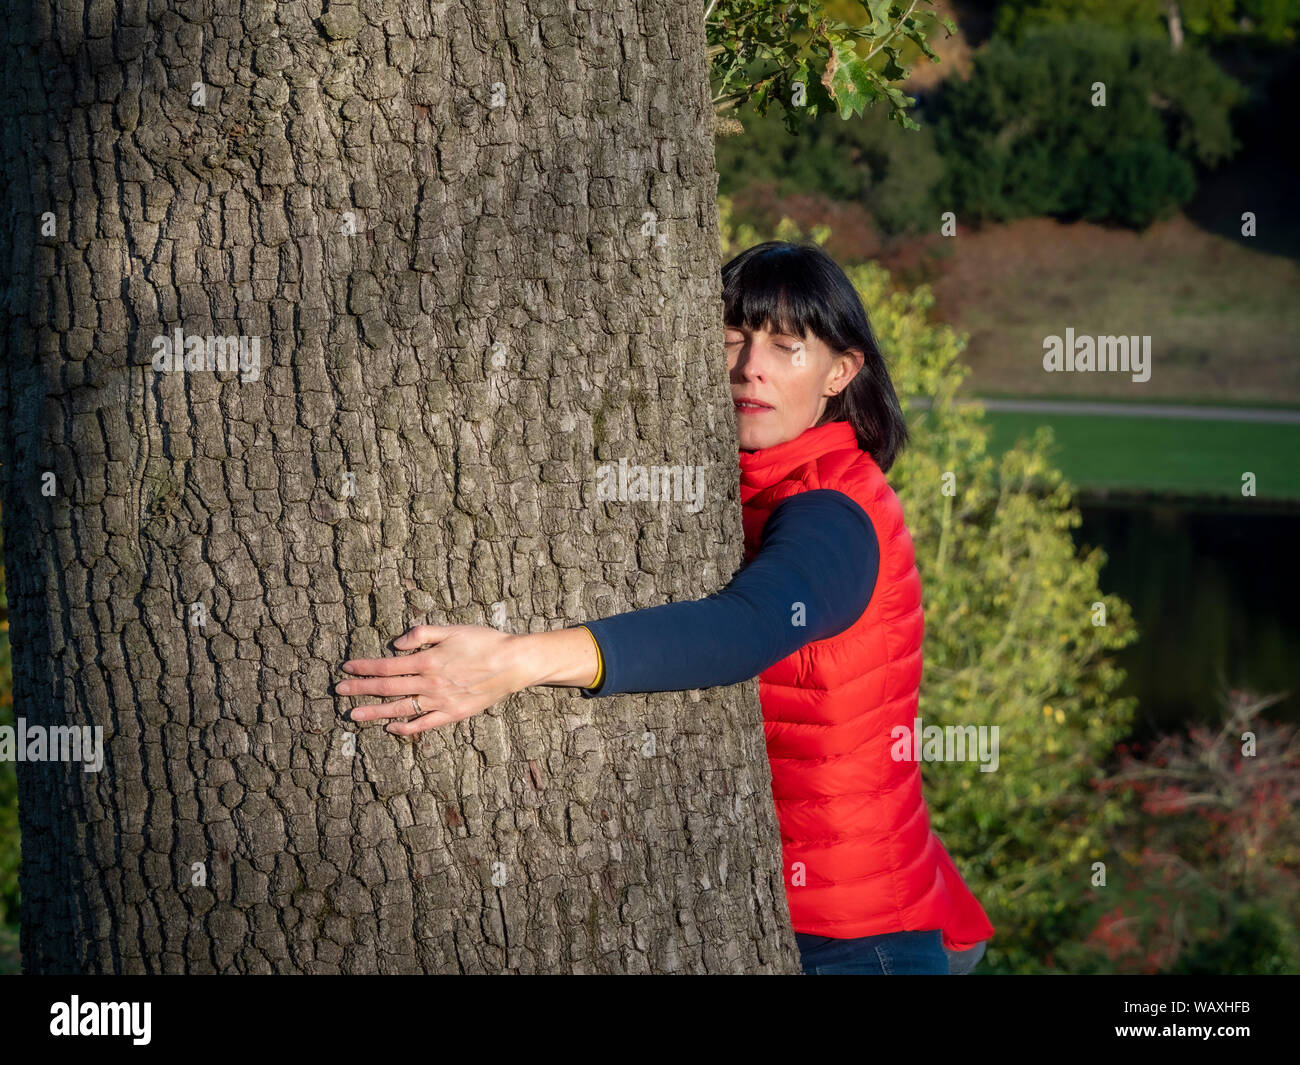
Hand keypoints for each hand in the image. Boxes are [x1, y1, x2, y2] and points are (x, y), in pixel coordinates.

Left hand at [336, 624, 528, 735]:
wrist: (514, 663)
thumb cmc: (484, 641)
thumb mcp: (451, 629)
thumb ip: (421, 634)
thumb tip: (396, 643)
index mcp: (427, 661)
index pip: (387, 666)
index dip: (365, 668)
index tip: (346, 669)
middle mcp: (430, 683)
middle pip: (388, 688)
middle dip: (361, 689)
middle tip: (339, 692)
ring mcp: (440, 702)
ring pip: (400, 708)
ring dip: (374, 712)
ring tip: (353, 714)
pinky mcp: (453, 714)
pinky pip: (424, 724)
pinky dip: (406, 727)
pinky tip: (391, 728)